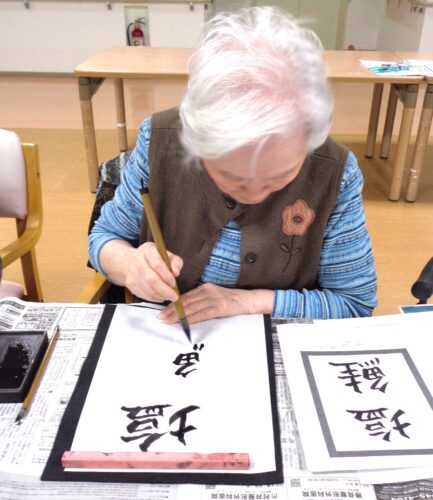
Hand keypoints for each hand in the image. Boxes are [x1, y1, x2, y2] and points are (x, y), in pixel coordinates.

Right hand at [123, 242, 182, 302]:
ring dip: (160, 295)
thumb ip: (175, 262)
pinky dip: (154, 298)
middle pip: (151, 279)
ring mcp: (132, 273)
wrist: (130, 261)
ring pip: (147, 289)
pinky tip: (160, 297)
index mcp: (148, 251)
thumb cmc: (153, 258)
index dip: (166, 276)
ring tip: (168, 297)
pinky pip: (142, 294)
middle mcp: (137, 261)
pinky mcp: (130, 284)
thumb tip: (176, 273)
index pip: (157, 264)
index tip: (174, 283)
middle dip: (164, 290)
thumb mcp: (167, 255)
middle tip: (174, 296)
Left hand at [158, 283, 274, 324]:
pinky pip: (200, 314)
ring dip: (177, 315)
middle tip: (160, 317)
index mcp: (205, 287)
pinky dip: (190, 319)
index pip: (185, 296)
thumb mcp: (214, 297)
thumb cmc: (231, 302)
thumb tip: (185, 311)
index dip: (173, 304)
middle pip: (185, 301)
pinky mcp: (219, 307)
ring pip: (190, 308)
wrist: (248, 301)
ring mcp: (213, 298)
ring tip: (167, 321)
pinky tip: (182, 323)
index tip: (163, 311)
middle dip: (171, 310)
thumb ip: (201, 301)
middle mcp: (207, 291)